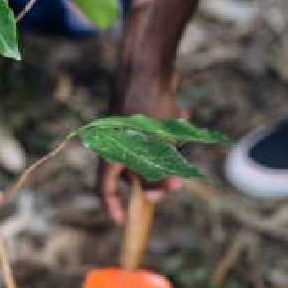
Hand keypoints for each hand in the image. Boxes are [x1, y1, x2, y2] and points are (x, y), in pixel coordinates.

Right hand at [99, 94, 187, 223]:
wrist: (147, 67)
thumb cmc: (148, 111)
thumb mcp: (157, 150)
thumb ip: (156, 176)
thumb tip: (156, 195)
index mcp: (110, 155)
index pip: (105, 189)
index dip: (113, 206)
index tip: (122, 220)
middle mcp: (112, 144)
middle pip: (133, 171)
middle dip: (157, 176)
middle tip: (177, 180)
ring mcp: (123, 129)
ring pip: (147, 150)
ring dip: (168, 148)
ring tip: (182, 134)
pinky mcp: (135, 115)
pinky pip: (152, 130)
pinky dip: (168, 129)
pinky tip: (182, 113)